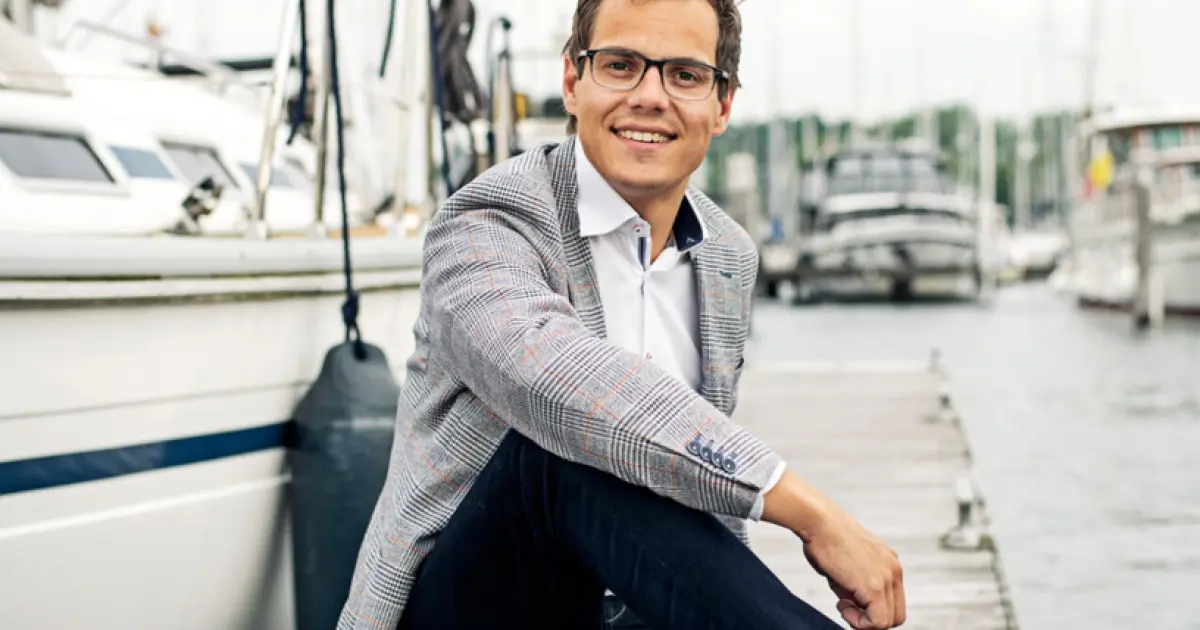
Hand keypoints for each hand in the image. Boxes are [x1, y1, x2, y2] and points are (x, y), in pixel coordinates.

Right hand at [802, 511, 904, 628]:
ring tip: (843, 604)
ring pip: (888, 621)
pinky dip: (859, 622)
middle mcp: (893, 569)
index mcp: (889, 562)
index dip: (872, 610)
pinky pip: (877, 622)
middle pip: (896, 614)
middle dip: (871, 618)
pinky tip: (842, 605)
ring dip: (864, 621)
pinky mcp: (875, 587)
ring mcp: (887, 578)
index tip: (848, 601)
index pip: (893, 601)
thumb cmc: (825, 537)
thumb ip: (857, 584)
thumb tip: (854, 603)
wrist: (819, 522)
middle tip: (846, 606)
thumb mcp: (848, 563)